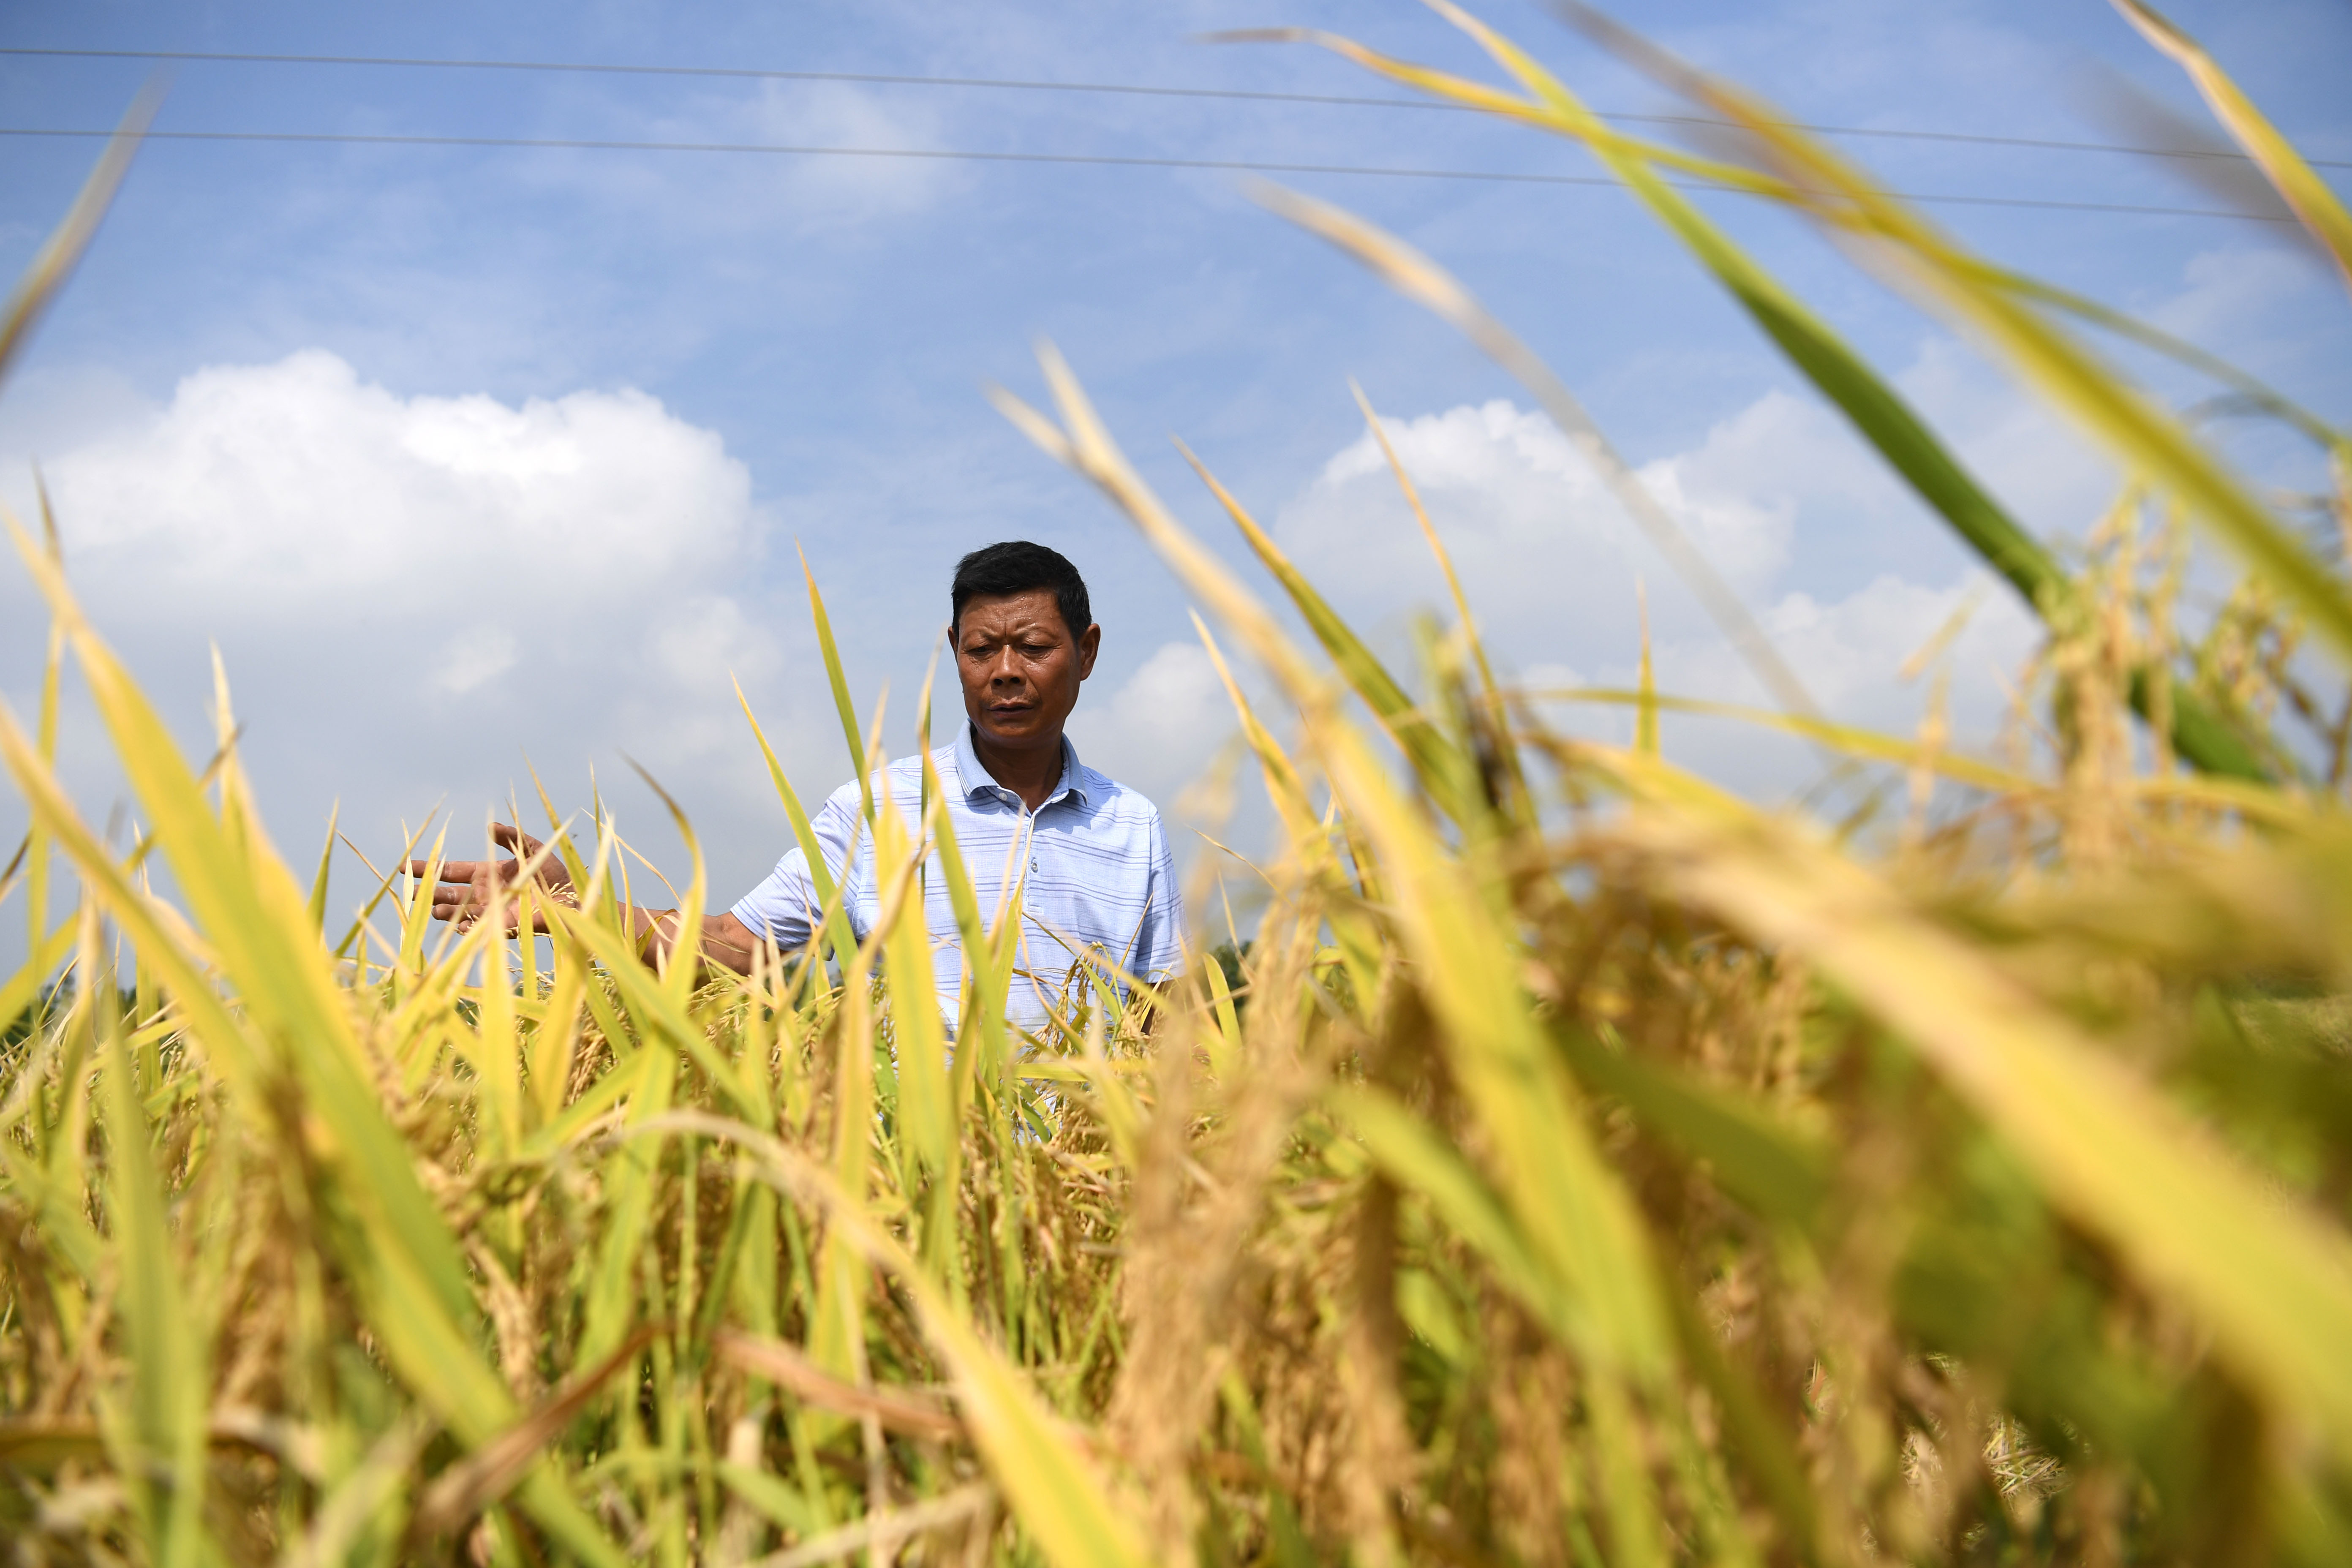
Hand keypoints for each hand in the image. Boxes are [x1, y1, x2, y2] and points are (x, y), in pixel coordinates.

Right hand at [407, 822, 574, 934]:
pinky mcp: (504, 926)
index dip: (429, 868)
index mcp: (487, 873)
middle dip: (429, 893)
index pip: (451, 871)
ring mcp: (492, 911)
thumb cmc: (555, 873)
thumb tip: (491, 826)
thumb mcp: (532, 847)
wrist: (574, 897)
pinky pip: (480, 929)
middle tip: (409, 893)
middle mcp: (485, 893)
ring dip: (445, 911)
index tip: (406, 866)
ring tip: (434, 909)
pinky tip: (459, 926)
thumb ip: (511, 837)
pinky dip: (468, 928)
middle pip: (449, 893)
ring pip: (459, 912)